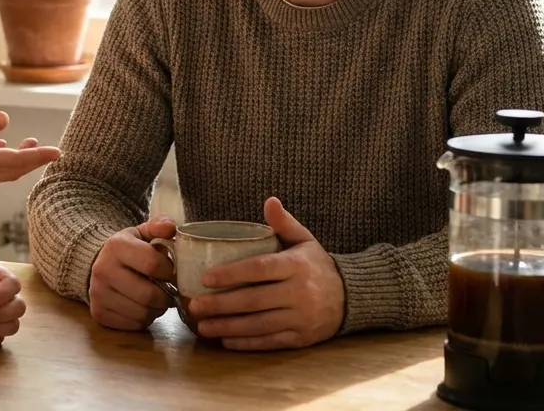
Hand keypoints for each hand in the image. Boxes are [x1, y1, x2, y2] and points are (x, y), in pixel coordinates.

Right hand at [87, 216, 176, 330]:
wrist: (98, 264)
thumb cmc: (129, 249)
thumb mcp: (142, 232)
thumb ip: (159, 226)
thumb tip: (171, 227)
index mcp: (115, 246)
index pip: (153, 264)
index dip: (170, 271)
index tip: (172, 271)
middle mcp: (103, 270)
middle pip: (149, 295)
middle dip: (166, 296)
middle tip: (169, 291)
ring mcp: (98, 294)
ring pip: (143, 314)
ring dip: (157, 309)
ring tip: (156, 298)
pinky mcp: (99, 313)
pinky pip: (133, 325)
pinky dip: (144, 319)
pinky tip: (143, 306)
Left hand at [186, 198, 344, 349]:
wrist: (350, 297)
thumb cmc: (316, 265)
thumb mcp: (304, 240)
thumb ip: (284, 223)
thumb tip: (269, 200)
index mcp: (296, 266)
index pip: (259, 269)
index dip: (231, 274)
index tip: (205, 278)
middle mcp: (300, 293)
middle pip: (254, 300)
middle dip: (221, 305)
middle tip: (193, 305)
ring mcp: (301, 318)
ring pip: (259, 325)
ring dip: (227, 327)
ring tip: (202, 326)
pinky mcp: (301, 338)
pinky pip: (270, 342)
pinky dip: (246, 343)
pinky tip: (225, 341)